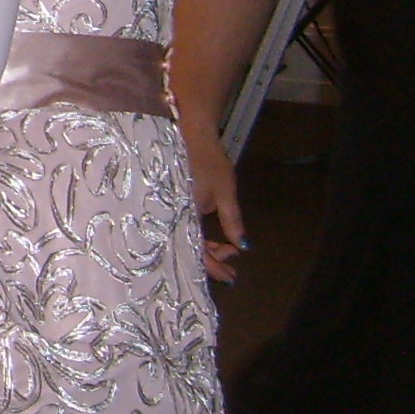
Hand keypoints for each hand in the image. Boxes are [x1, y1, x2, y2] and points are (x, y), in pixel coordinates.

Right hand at [186, 124, 246, 284]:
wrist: (190, 136)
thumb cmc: (208, 162)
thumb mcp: (225, 192)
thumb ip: (232, 220)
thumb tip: (242, 246)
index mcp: (185, 215)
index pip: (198, 251)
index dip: (214, 267)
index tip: (231, 276)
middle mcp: (174, 216)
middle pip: (191, 249)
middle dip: (213, 260)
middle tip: (232, 263)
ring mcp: (172, 211)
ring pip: (188, 240)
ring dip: (208, 249)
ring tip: (227, 250)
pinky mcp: (174, 206)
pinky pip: (185, 230)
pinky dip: (200, 237)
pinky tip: (214, 239)